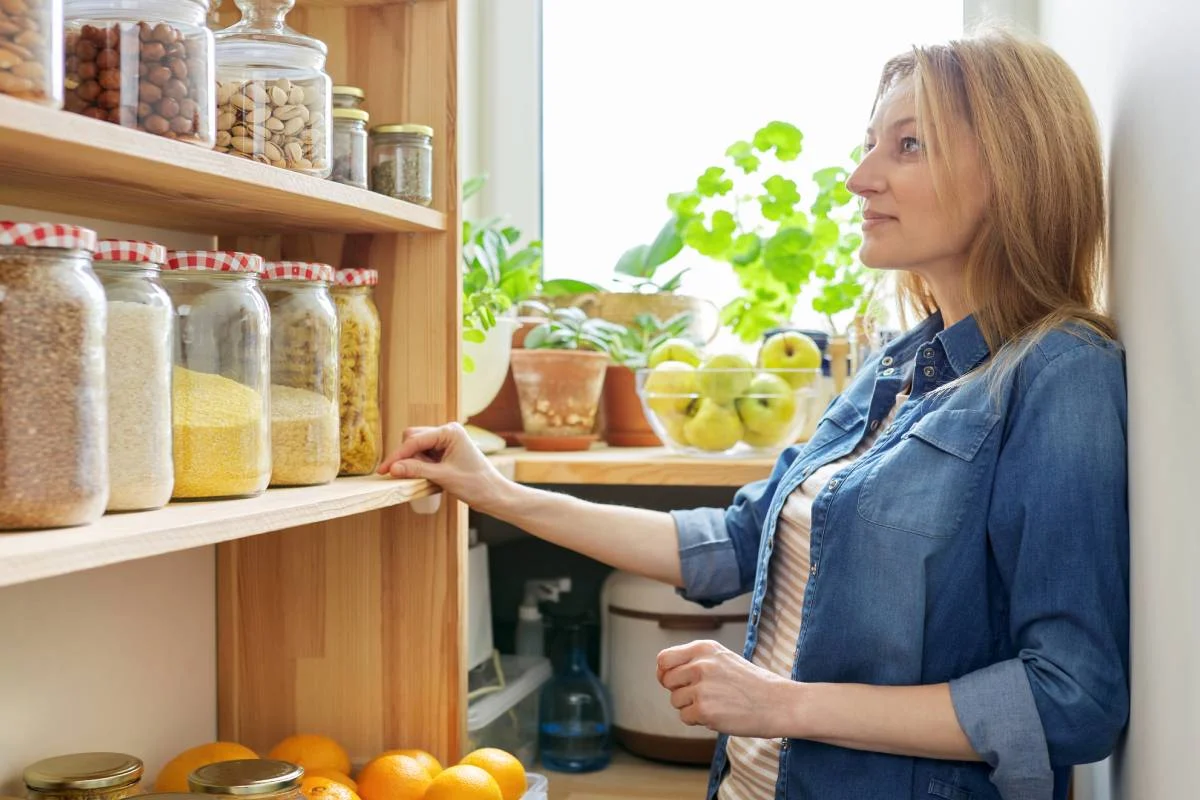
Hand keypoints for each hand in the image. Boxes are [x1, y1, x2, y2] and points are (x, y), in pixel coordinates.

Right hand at [377, 422, 510, 512]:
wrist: (494, 495)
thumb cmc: (476, 484)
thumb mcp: (443, 477)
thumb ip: (416, 470)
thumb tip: (392, 468)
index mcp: (450, 432)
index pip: (415, 440)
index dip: (398, 456)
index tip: (384, 470)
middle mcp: (447, 432)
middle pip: (413, 439)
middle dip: (406, 457)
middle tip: (405, 476)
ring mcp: (446, 441)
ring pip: (417, 447)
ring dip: (414, 463)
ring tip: (427, 478)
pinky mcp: (445, 452)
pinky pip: (424, 455)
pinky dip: (420, 466)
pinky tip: (426, 477)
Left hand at [657, 639, 799, 737]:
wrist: (778, 703)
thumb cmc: (751, 683)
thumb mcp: (722, 659)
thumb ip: (694, 661)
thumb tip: (663, 672)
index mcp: (704, 648)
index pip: (664, 659)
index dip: (664, 672)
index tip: (672, 681)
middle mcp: (700, 665)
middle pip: (666, 681)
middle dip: (679, 690)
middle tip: (700, 695)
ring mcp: (701, 688)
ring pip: (675, 700)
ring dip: (690, 706)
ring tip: (716, 703)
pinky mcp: (704, 710)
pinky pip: (685, 717)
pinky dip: (698, 720)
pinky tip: (718, 714)